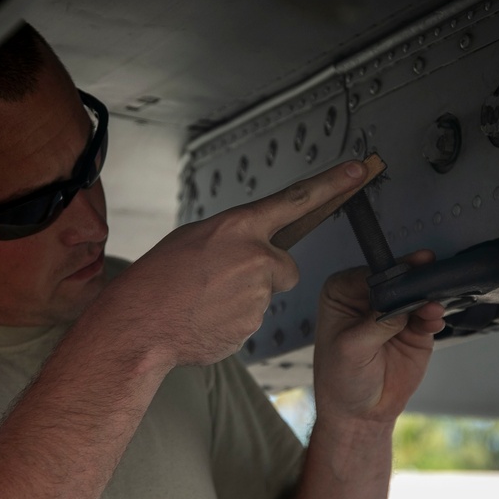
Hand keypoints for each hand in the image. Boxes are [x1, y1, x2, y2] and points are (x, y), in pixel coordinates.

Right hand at [102, 161, 372, 367]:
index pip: (296, 200)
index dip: (331, 186)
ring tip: (203, 302)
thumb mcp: (192, 240)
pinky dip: (232, 322)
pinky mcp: (253, 327)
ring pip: (265, 296)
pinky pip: (251, 322)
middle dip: (265, 275)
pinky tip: (204, 320)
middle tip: (225, 283)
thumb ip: (233, 239)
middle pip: (285, 266)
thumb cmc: (158, 280)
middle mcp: (255, 258)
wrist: (139, 325)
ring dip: (241, 301)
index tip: (359, 171)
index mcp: (238, 227)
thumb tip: (255, 250)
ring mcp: (257, 295)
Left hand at [313, 250, 444, 421]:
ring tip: (432, 306)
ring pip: (415, 294)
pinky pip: (428, 315)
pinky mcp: (415, 329)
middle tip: (428, 274)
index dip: (386, 272)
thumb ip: (376, 324)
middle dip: (412, 278)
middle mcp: (368, 298)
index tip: (404, 270)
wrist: (361, 413)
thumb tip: (402, 303)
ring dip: (427, 297)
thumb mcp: (351, 349)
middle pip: (395, 279)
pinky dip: (434, 316)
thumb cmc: (341, 379)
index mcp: (342, 294)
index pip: (368, 273)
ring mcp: (394, 312)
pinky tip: (434, 320)